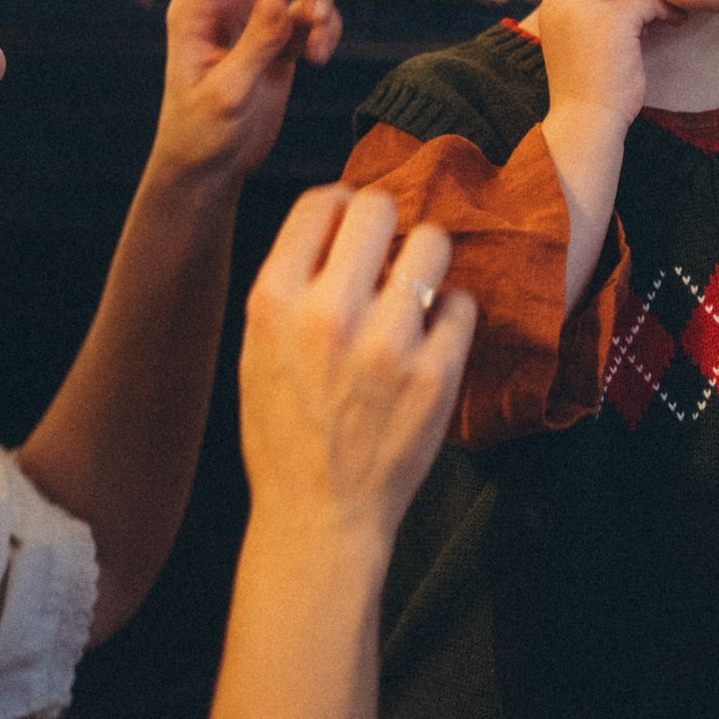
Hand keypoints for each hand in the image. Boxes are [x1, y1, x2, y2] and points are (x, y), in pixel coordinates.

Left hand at [151, 0, 342, 179]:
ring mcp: (253, 15)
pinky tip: (318, 57)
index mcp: (197, 5)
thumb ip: (255, 43)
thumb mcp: (228, 93)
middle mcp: (224, 1)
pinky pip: (309, 10)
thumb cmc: (202, 132)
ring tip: (319, 36)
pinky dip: (325, 26)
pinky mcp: (278, 36)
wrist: (209, 166)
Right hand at [239, 187, 476, 547]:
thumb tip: (339, 219)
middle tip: (391, 252)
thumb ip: (292, 284)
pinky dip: (450, 318)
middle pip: (379, 207)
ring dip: (427, 263)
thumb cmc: (285, 432)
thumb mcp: (256, 350)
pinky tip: (431, 343)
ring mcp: (386, 343)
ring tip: (416, 293)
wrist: (318, 516)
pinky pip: (462, 304)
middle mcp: (328, 314)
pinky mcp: (436, 373)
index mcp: (273, 302)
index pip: (321, 202)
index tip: (352, 224)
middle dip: (389, 223)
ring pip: (433, 244)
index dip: (342, 205)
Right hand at [534, 0, 678, 134]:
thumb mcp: (573, 38)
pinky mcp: (614, 21)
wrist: (585, 122)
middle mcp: (564, 0)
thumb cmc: (586, 86)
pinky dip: (667, 9)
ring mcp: (587, 8)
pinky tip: (675, 21)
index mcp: (553, 3)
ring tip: (665, 8)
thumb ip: (585, 8)